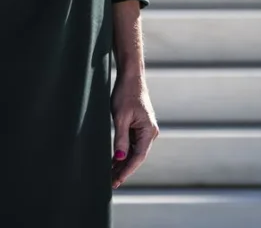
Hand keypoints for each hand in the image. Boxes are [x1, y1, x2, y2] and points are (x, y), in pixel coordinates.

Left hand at [111, 71, 158, 188]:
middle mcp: (150, 132)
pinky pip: (132, 144)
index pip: (138, 157)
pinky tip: (114, 162)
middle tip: (111, 183)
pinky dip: (123, 153)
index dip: (127, 170)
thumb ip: (121, 139)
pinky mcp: (139, 127)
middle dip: (124, 170)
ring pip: (134, 152)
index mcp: (148, 130)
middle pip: (137, 157)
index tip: (117, 181)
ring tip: (110, 175)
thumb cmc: (126, 93)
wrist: (131, 77)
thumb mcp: (120, 117)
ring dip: (123, 163)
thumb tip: (119, 158)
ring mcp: (145, 130)